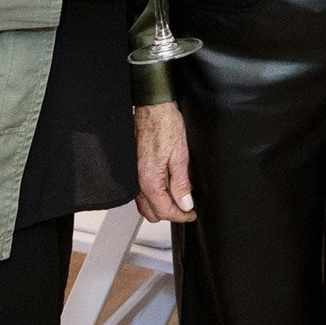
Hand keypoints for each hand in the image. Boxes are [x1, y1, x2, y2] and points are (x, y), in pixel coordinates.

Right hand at [134, 102, 195, 222]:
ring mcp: (133, 176)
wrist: (152, 109)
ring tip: (179, 199)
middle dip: (170, 214)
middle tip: (187, 208)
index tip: (192, 214)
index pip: (164, 210)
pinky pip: (141, 192)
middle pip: (152, 213)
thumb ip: (181, 183)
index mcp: (149, 180)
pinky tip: (166, 188)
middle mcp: (137, 181)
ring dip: (161, 206)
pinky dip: (153, 196)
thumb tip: (185, 204)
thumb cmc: (165, 125)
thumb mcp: (180, 156)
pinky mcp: (133, 169)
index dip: (181, 215)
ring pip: (144, 204)